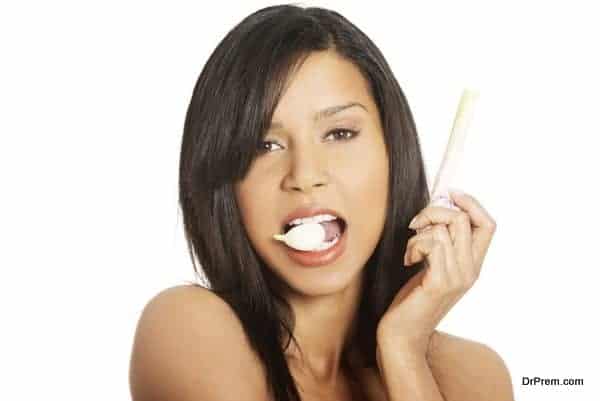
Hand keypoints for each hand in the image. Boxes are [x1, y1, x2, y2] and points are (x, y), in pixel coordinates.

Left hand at [376, 190, 496, 358]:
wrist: (403, 335)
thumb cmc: (412, 300)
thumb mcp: (431, 267)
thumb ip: (440, 244)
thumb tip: (436, 209)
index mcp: (472, 265)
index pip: (489, 224)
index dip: (471, 203)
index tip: (448, 194)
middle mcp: (470, 270)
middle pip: (465, 219)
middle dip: (435, 211)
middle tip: (415, 226)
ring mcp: (458, 277)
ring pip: (445, 228)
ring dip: (419, 232)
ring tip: (410, 252)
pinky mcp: (440, 282)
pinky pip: (432, 243)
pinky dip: (414, 245)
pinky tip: (408, 261)